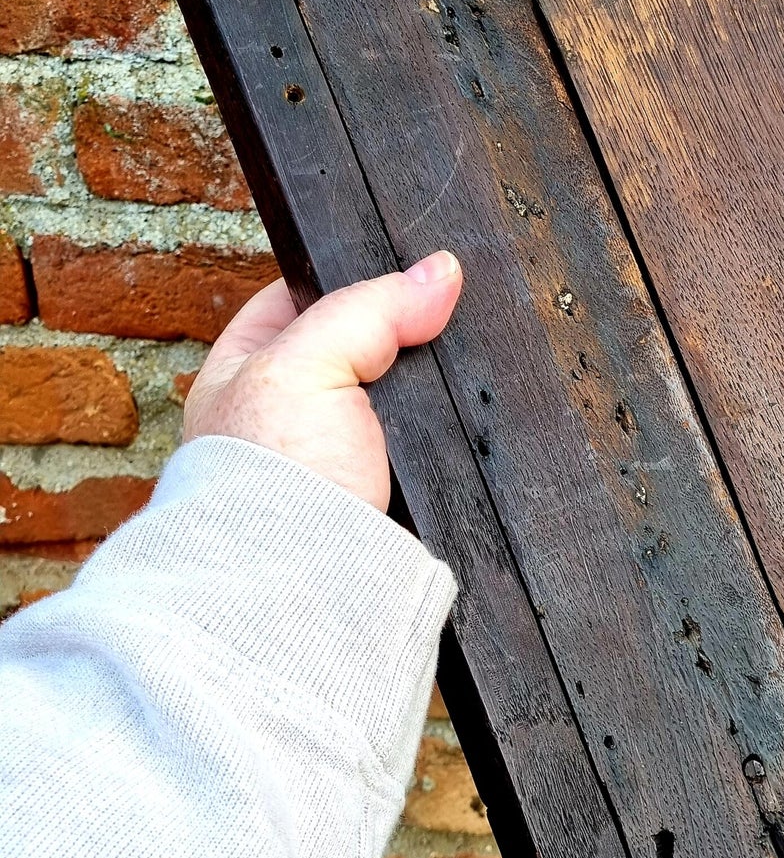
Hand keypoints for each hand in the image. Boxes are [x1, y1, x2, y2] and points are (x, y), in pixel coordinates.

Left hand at [183, 251, 463, 510]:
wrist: (305, 586)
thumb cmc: (270, 480)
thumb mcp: (307, 363)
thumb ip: (371, 309)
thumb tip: (439, 272)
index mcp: (243, 374)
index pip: (300, 299)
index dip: (352, 280)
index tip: (404, 271)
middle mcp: (289, 416)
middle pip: (363, 349)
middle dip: (403, 338)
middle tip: (441, 320)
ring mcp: (341, 459)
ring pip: (402, 402)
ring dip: (430, 397)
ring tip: (458, 382)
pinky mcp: (387, 498)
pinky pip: (428, 451)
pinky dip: (447, 441)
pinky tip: (466, 430)